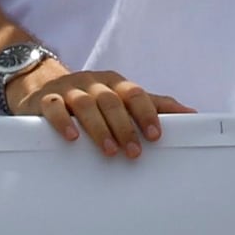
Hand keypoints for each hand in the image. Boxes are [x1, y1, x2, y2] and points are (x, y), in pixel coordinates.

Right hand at [2, 55, 184, 160]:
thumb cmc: (93, 96)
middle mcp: (94, 83)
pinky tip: (73, 138)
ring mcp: (69, 89)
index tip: (156, 136)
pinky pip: (54, 107)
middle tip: (134, 152)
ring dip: (100, 128)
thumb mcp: (122, 97)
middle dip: (125, 127)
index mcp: (115, 83)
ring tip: (110, 151)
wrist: (43, 84)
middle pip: (112, 101)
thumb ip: (154, 105)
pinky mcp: (46, 99)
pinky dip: (63, 121)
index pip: (135, 93)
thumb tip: (191, 114)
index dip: (146, 113)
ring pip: (86, 104)